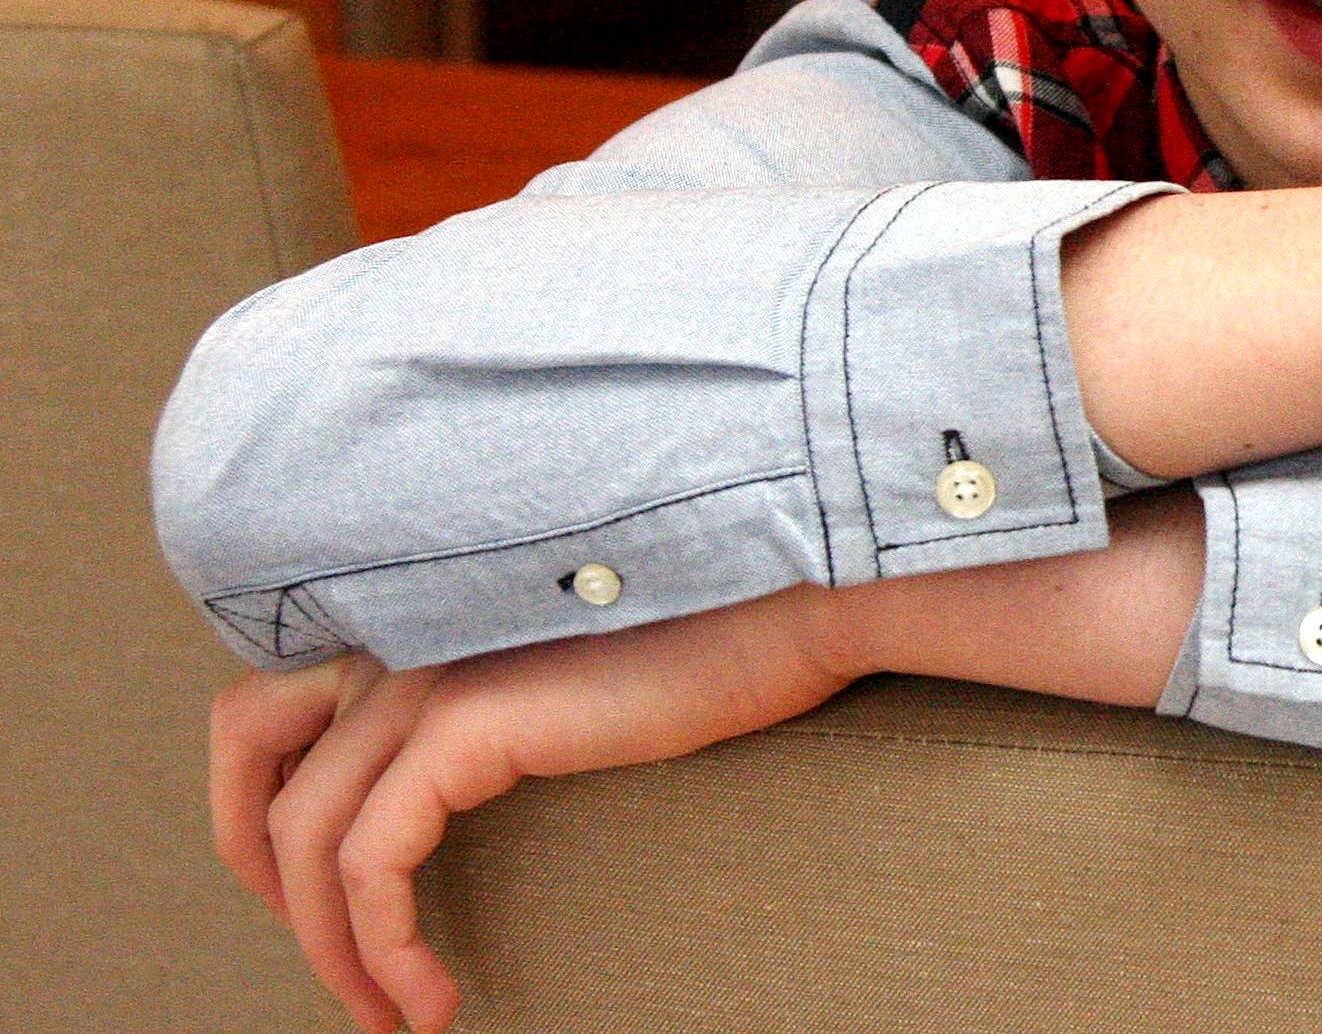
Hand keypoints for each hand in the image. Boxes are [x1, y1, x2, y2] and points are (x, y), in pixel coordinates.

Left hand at [204, 494, 1203, 1033]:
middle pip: (246, 741)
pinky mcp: (465, 724)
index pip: (285, 688)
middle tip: (325, 945)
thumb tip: (504, 765)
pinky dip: (379, 945)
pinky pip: (367, 863)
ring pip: (303, 833)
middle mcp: (411, 627)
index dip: (270, 798)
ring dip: (331, 945)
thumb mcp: (605, 662)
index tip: (331, 891)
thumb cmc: (749, 626)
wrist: (816, 589)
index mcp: (438, 602)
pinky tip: (431, 995)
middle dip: (254, 855)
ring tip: (392, 1010)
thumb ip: (529, 690)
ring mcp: (430, 670)